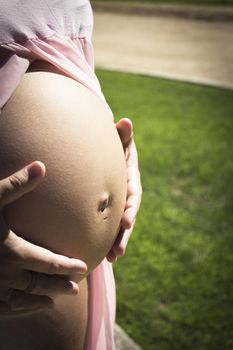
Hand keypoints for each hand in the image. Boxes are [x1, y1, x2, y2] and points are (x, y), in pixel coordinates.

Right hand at [0, 161, 86, 315]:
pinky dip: (18, 310)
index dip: (68, 266)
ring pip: (24, 299)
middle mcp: (7, 275)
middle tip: (75, 289)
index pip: (50, 262)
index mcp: (14, 252)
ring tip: (53, 302)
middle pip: (41, 284)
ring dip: (41, 300)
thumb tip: (41, 165)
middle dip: (60, 286)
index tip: (83, 268)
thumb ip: (16, 185)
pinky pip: (4, 309)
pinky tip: (23, 308)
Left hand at [107, 118, 141, 261]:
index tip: (126, 222)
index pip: (133, 196)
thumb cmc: (114, 147)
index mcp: (131, 179)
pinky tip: (103, 257)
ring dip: (117, 243)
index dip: (131, 209)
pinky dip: (108, 242)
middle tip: (117, 251)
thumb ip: (123, 136)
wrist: (108, 156)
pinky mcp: (111, 210)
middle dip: (124, 234)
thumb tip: (125, 121)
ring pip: (120, 227)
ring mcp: (120, 204)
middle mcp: (128, 195)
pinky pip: (111, 227)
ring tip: (111, 259)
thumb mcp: (120, 141)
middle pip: (128, 217)